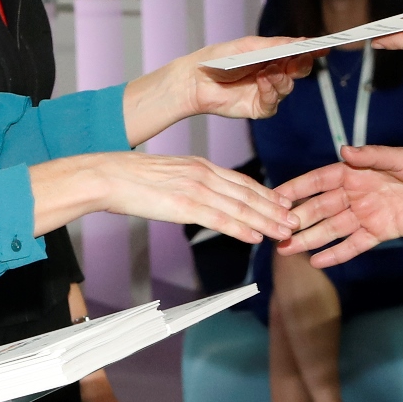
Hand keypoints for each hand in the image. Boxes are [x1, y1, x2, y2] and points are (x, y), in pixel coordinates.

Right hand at [32, 152, 289, 241]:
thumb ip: (187, 183)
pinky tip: (255, 237)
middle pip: (248, 193)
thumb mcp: (167, 174)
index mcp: (199, 164)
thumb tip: (197, 198)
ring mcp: (195, 188)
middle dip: (274, 208)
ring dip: (266, 221)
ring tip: (285, 232)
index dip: (265, 193)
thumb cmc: (129, 177)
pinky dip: (242, 228)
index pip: (241, 180)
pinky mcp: (184, 205)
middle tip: (294, 221)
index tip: (282, 203)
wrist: (107, 175)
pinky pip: (220, 219)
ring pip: (240, 206)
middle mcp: (203, 173)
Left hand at [124, 38, 315, 140]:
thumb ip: (276, 45)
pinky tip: (262, 81)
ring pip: (288, 86)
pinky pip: (273, 103)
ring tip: (268, 70)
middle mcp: (273, 73)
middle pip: (299, 70)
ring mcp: (267, 91)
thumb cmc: (219, 58)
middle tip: (299, 58)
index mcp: (272, 55)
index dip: (312, 50)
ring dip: (281, 78)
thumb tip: (302, 41)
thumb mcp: (249, 46)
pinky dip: (270, 91)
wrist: (195, 79)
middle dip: (301, 64)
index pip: (298, 52)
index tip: (325, 46)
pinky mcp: (259, 107)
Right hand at [274, 144, 402, 268]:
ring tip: (287, 249)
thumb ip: (371, 156)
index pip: (318, 181)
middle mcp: (355, 194)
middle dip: (297, 220)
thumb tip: (345, 150)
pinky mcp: (379, 232)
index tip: (275, 197)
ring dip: (310, 238)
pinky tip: (317, 261)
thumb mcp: (400, 158)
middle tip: (274, 231)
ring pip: (331, 229)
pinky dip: (336, 254)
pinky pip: (354, 245)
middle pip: (320, 209)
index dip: (297, 189)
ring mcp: (365, 214)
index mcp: (354, 172)